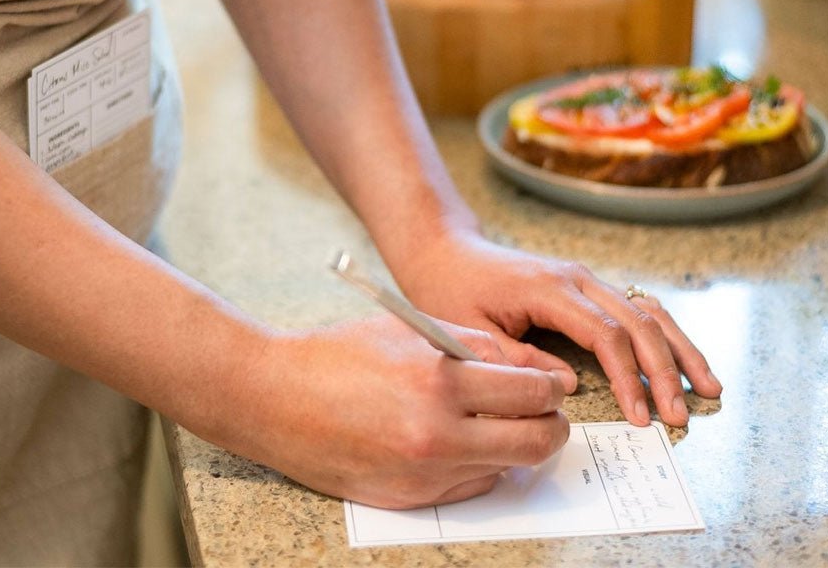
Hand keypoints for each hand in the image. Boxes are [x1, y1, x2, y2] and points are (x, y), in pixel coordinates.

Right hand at [230, 314, 568, 508]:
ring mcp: (424, 474)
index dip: (551, 386)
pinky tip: (460, 440)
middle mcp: (438, 434)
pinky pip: (470, 488)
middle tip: (544, 410)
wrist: (275, 399)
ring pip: (507, 469)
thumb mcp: (408, 329)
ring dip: (514, 446)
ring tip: (497, 421)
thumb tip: (526, 367)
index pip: (531, 392)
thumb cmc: (338, 354)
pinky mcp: (410, 499)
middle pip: (534, 442)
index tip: (552, 383)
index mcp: (439, 381)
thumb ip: (473, 345)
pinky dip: (478, 465)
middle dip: (551, 424)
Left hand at [389, 231, 722, 428]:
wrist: (445, 251)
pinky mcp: (586, 288)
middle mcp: (576, 278)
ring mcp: (585, 279)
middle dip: (665, 371)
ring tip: (709, 388)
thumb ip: (519, 359)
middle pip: (637, 322)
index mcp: (549, 288)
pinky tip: (683, 361)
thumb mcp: (472, 331)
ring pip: (647, 310)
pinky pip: (635, 307)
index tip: (642, 416)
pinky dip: (664, 334)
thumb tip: (566, 386)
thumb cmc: (452, 290)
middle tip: (682, 417)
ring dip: (679, 349)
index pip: (606, 333)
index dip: (629, 377)